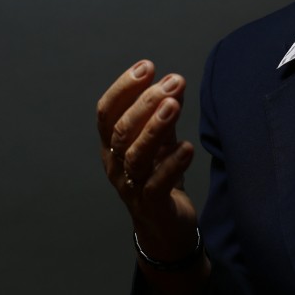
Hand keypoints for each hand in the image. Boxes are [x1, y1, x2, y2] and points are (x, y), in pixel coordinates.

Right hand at [96, 60, 199, 263]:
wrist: (166, 227)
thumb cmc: (159, 177)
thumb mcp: (160, 141)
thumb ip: (164, 113)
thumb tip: (174, 80)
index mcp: (112, 145)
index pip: (107, 112)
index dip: (123, 88)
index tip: (146, 66)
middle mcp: (115, 165)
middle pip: (122, 131)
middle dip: (145, 102)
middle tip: (172, 81)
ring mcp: (131, 187)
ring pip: (135, 156)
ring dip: (155, 128)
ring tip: (174, 106)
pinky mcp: (151, 206)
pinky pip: (156, 185)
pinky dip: (171, 165)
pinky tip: (187, 148)